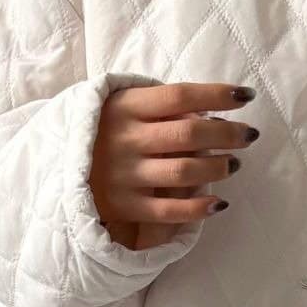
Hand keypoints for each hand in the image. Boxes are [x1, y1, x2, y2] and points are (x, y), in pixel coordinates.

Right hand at [90, 80, 258, 250]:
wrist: (57, 167)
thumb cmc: (104, 131)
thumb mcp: (121, 106)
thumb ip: (159, 105)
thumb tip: (211, 109)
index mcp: (125, 107)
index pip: (180, 95)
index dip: (217, 94)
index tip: (246, 96)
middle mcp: (125, 139)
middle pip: (189, 133)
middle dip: (228, 133)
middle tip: (248, 136)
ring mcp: (125, 175)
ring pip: (185, 172)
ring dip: (218, 168)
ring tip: (234, 164)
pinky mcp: (125, 206)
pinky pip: (170, 212)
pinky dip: (199, 209)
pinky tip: (219, 203)